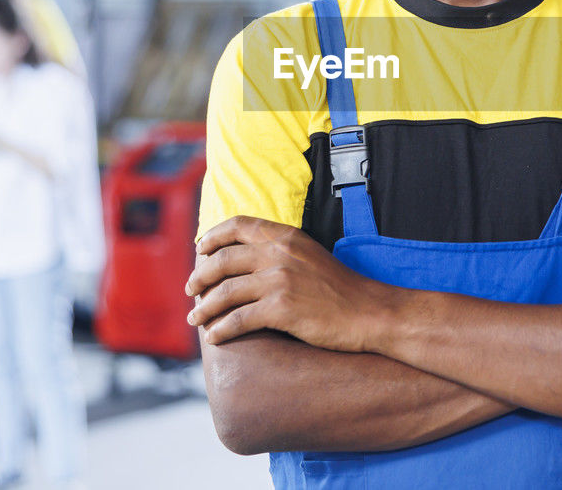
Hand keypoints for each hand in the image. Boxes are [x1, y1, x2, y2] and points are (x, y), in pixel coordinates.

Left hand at [185, 216, 394, 351]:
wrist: (370, 312)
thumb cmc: (341, 289)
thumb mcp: (310, 256)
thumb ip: (281, 252)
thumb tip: (245, 261)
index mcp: (287, 236)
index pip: (239, 225)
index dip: (213, 236)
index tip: (201, 250)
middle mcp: (280, 253)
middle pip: (222, 260)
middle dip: (199, 277)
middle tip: (191, 291)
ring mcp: (280, 280)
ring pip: (224, 291)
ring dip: (203, 308)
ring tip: (195, 319)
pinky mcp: (282, 309)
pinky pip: (238, 319)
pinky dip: (221, 329)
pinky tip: (214, 337)